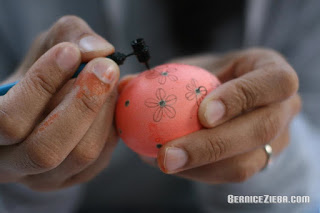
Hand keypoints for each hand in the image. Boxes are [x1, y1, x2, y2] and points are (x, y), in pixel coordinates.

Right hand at [0, 16, 119, 190]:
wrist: (47, 103)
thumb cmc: (42, 74)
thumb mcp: (47, 47)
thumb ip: (68, 37)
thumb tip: (98, 50)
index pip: (7, 120)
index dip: (41, 85)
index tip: (69, 53)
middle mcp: (13, 164)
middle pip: (45, 149)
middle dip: (81, 103)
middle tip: (104, 68)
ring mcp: (44, 177)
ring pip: (79, 154)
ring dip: (101, 113)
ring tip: (109, 81)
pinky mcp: (73, 178)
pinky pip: (100, 158)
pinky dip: (111, 126)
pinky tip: (110, 103)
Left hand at [139, 49, 300, 182]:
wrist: (229, 100)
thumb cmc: (209, 78)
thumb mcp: (194, 66)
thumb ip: (165, 75)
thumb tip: (125, 85)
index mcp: (275, 75)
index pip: (275, 82)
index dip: (241, 97)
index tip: (204, 114)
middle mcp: (284, 108)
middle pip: (261, 130)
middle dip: (213, 145)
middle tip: (169, 154)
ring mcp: (277, 140)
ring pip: (247, 162)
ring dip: (201, 167)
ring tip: (164, 163)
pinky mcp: (260, 162)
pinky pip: (230, 175)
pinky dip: (199, 172)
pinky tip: (173, 165)